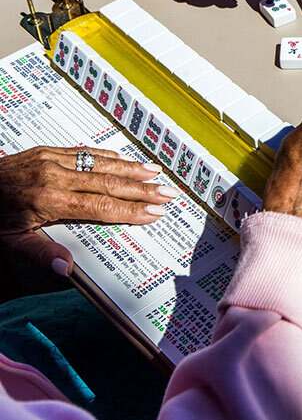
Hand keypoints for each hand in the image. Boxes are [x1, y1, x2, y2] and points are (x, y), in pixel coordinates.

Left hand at [0, 147, 175, 274]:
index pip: (100, 206)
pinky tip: (125, 159)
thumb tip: (67, 268)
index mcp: (48, 200)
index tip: (154, 213)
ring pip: (101, 163)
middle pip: (109, 182)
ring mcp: (52, 160)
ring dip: (132, 168)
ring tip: (156, 173)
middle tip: (167, 194)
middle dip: (142, 189)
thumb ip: (41, 253)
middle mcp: (54, 176)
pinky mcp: (48, 151)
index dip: (131, 210)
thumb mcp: (10, 241)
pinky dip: (109, 156)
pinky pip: (85, 151)